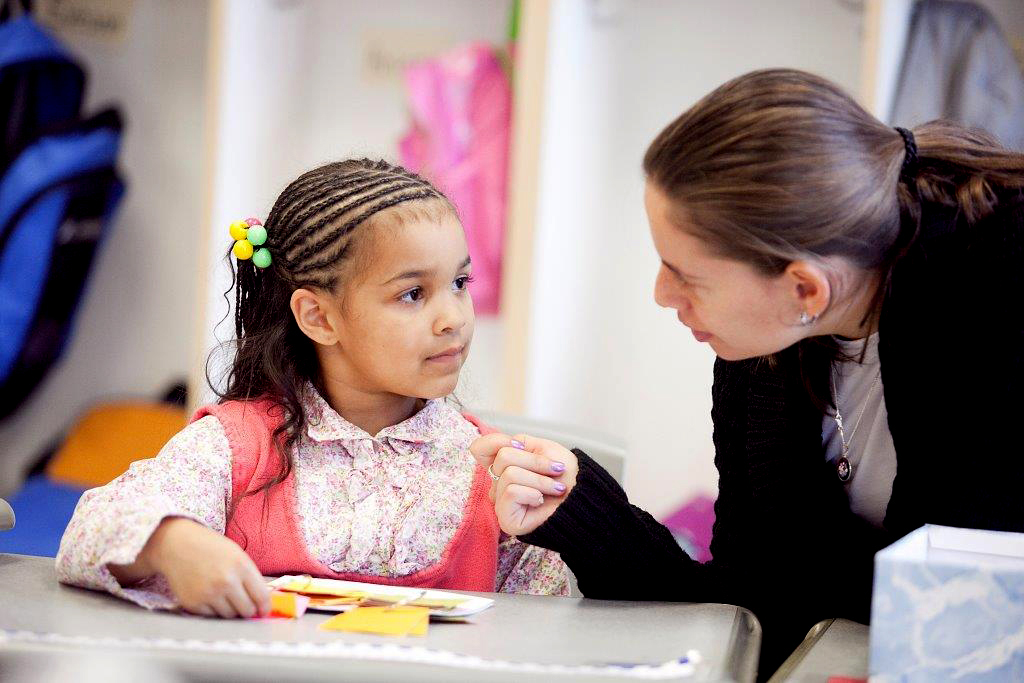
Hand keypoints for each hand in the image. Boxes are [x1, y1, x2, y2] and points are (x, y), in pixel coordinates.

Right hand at [133, 517, 270, 617]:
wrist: (177, 545)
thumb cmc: (210, 548)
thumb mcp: (237, 555)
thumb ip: (251, 577)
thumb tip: (262, 603)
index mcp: (241, 566)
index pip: (261, 597)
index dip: (265, 607)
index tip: (264, 610)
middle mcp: (226, 581)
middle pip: (247, 610)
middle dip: (248, 608)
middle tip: (243, 601)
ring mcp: (209, 594)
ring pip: (230, 616)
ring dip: (230, 609)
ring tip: (222, 593)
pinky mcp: (193, 603)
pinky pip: (212, 616)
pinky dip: (213, 609)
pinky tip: (208, 594)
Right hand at [470, 433, 578, 535]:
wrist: (584, 497)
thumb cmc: (565, 475)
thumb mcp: (541, 448)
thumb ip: (517, 442)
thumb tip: (505, 447)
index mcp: (503, 468)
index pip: (479, 448)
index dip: (497, 441)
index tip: (523, 447)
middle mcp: (497, 486)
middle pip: (502, 457)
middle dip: (535, 461)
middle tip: (553, 471)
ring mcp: (501, 503)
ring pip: (509, 474)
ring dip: (540, 480)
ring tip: (554, 489)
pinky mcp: (506, 520)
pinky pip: (511, 492)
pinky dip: (533, 493)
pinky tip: (541, 501)